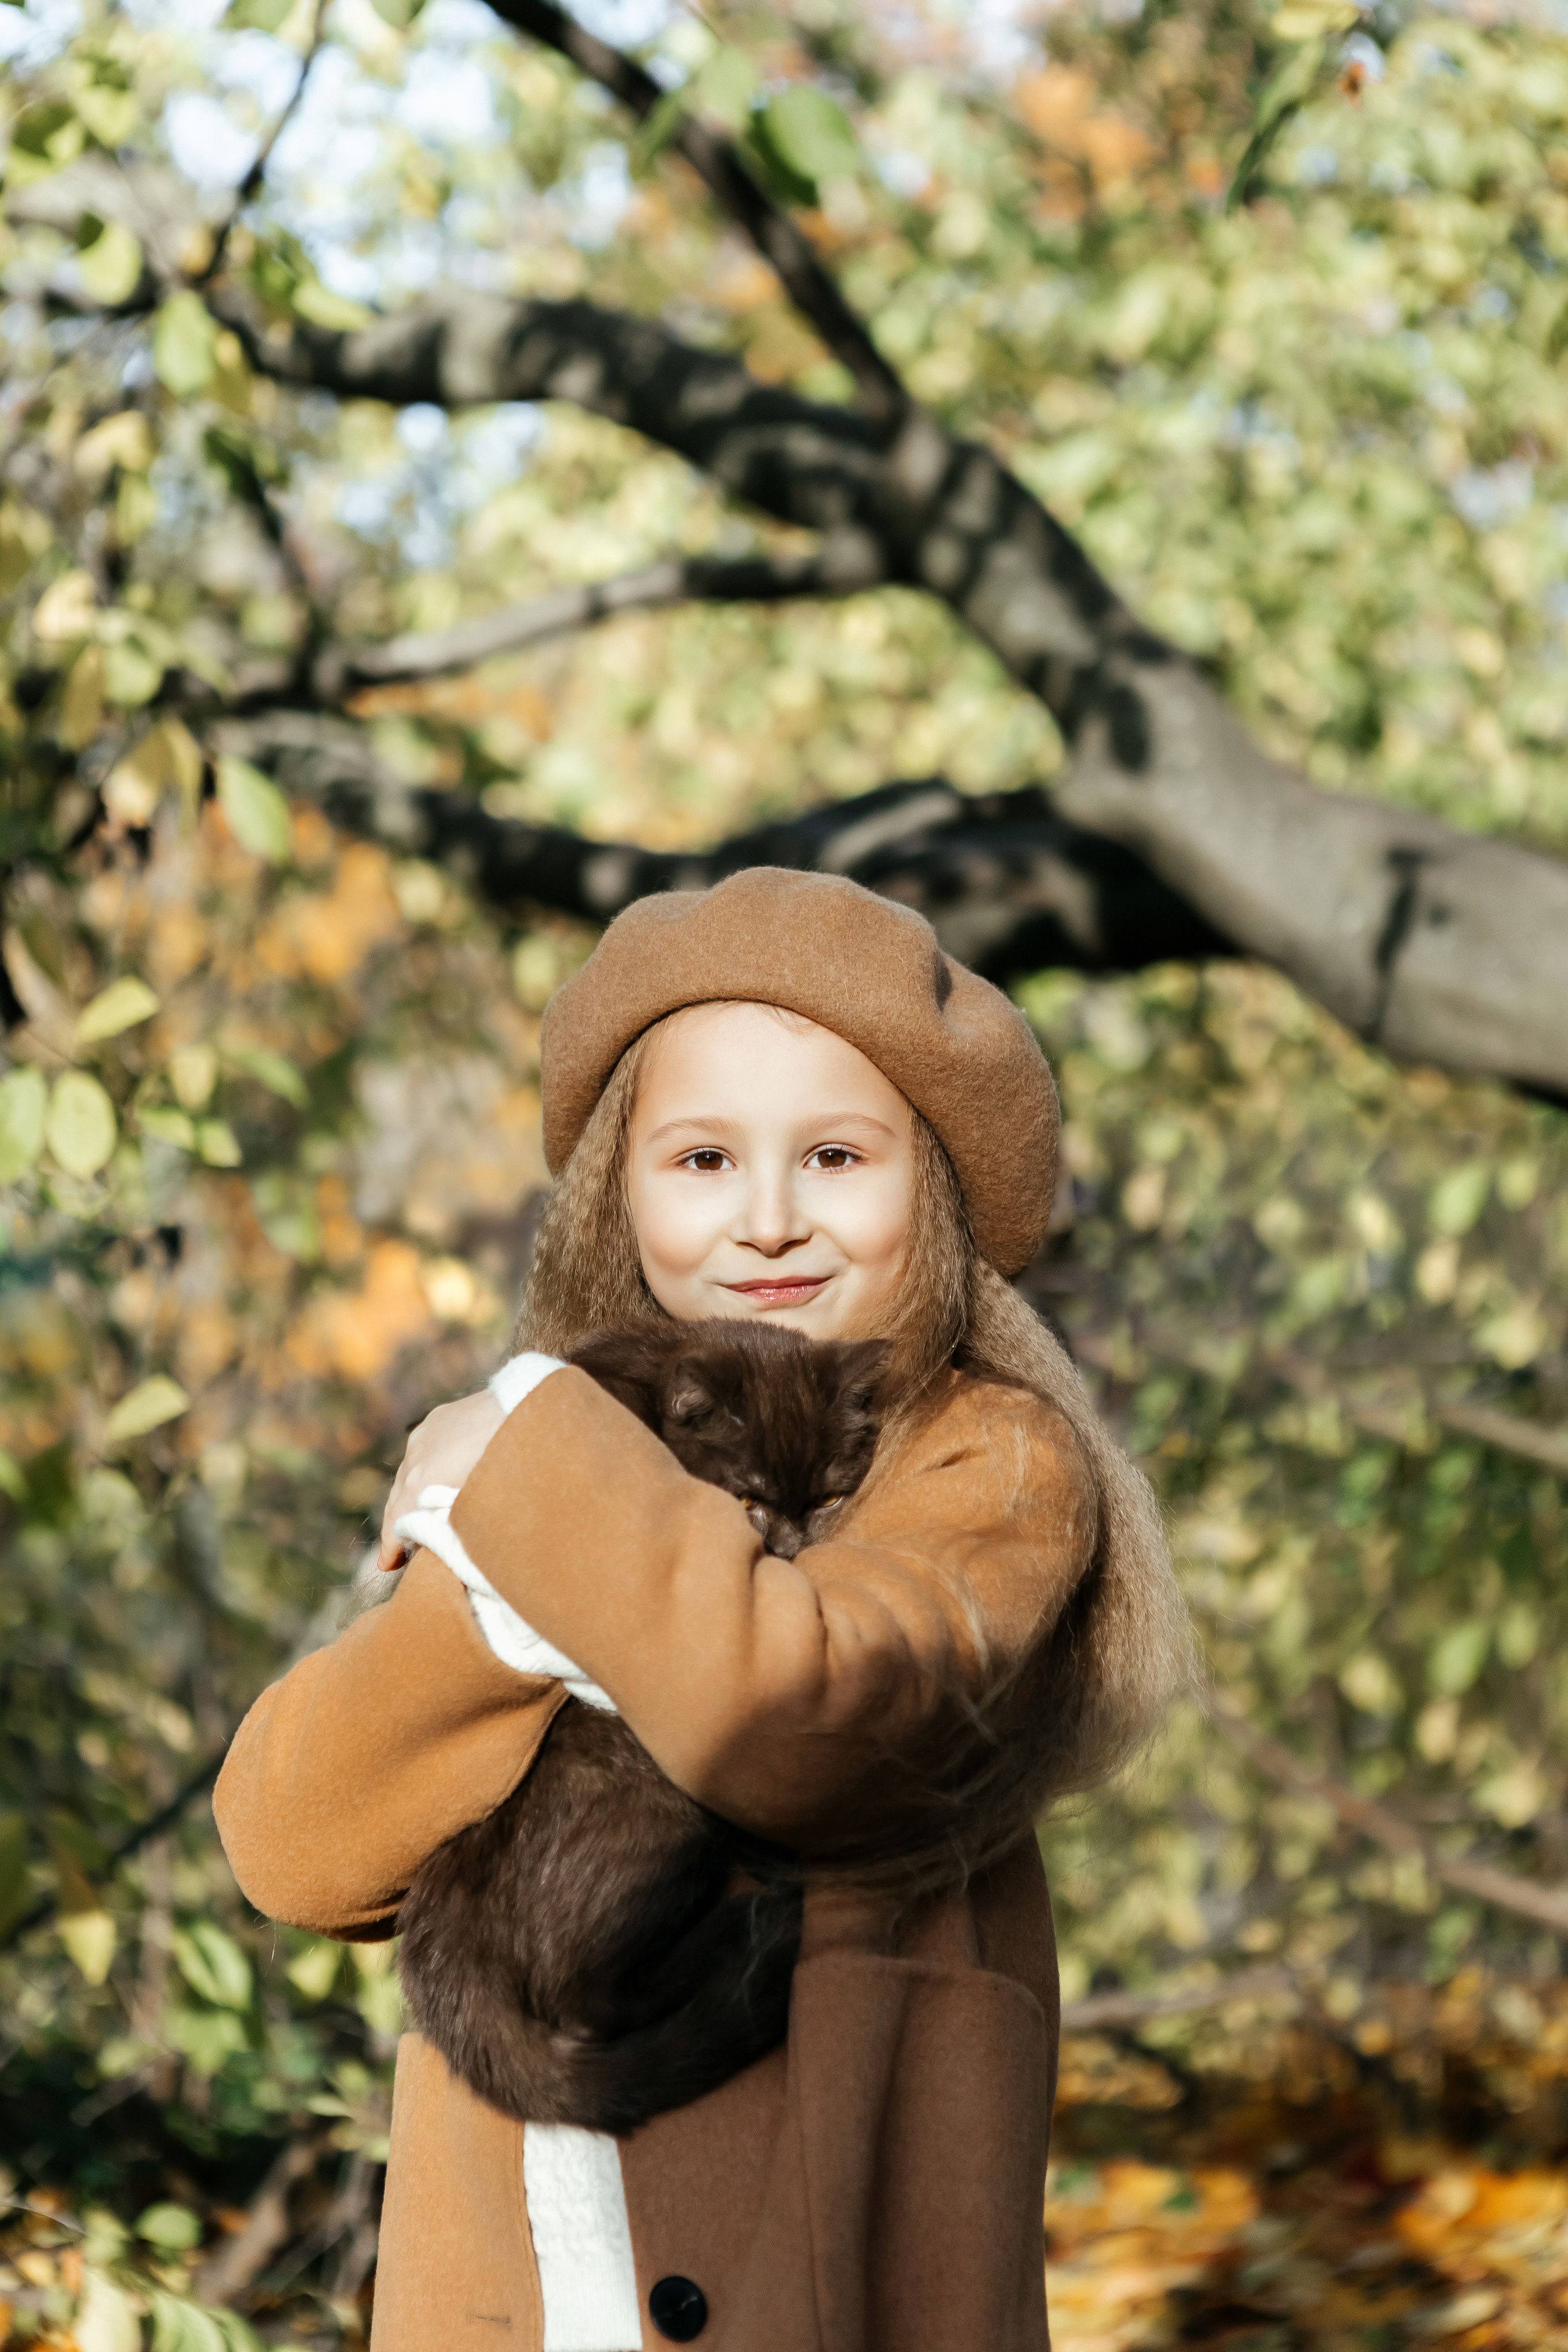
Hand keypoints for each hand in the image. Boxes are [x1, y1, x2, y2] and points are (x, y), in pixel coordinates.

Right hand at [377, 1389, 504, 1571]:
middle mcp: (416, 1457)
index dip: (391, 1547)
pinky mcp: (439, 1418)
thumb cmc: (514, 1468)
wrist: (531, 1410)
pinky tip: (436, 1479)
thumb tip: (439, 1540)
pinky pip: (425, 1450)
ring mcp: (425, 1434)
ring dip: (412, 1495)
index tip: (387, 1565)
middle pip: (399, 1498)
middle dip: (398, 1524)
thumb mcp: (482, 1510)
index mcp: (421, 1482)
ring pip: (410, 1472)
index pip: (397, 1522)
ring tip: (418, 1516)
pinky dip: (426, 1469)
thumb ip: (453, 1528)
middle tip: (397, 1552)